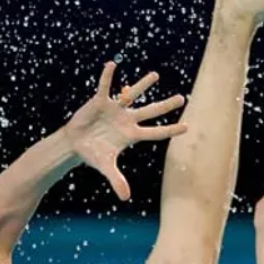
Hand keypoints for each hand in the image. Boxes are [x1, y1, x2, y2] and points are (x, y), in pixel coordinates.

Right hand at [65, 62, 187, 199]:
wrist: (75, 144)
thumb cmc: (93, 154)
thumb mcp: (106, 166)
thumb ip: (117, 180)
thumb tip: (125, 198)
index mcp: (132, 135)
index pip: (156, 133)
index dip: (171, 130)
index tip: (187, 127)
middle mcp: (127, 120)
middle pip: (150, 112)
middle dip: (166, 106)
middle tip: (182, 98)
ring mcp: (115, 110)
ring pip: (133, 95)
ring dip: (143, 85)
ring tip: (155, 75)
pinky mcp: (100, 102)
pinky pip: (105, 87)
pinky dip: (107, 77)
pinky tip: (111, 65)